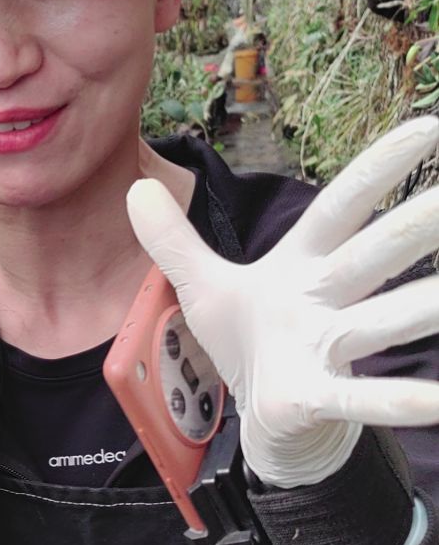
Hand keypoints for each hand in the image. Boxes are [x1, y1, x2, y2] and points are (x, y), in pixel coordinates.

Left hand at [126, 118, 438, 488]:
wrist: (262, 415)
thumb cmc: (247, 342)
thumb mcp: (202, 287)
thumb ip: (172, 241)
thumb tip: (136, 186)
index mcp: (300, 268)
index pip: (339, 210)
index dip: (374, 173)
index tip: (426, 128)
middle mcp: (324, 301)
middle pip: (372, 257)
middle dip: (414, 228)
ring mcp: (326, 349)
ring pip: (382, 321)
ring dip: (422, 307)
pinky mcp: (316, 397)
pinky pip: (362, 398)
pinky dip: (398, 402)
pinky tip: (437, 403)